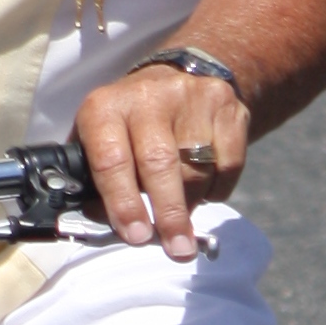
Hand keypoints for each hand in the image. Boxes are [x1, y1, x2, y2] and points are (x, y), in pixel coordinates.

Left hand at [72, 64, 251, 260]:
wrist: (177, 77)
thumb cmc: (129, 126)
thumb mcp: (100, 141)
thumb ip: (98, 183)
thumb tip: (111, 227)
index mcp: (105, 108)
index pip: (111, 160)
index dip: (123, 203)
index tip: (135, 236)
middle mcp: (147, 97)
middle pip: (159, 163)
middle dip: (167, 213)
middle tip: (175, 247)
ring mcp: (191, 98)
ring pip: (197, 168)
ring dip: (191, 203)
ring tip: (181, 214)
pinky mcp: (226, 106)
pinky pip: (228, 164)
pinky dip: (217, 189)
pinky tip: (203, 187)